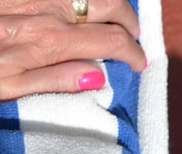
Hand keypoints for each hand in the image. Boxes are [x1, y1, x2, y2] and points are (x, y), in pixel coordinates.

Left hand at [0, 0, 144, 101]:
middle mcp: (46, 8)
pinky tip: (80, 13)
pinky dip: (80, 2)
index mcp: (49, 40)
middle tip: (129, 39)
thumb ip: (53, 80)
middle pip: (109, 4)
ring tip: (106, 21)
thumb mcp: (9, 86)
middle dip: (128, 21)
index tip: (138, 65)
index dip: (134, 53)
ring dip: (106, 7)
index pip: (113, 40)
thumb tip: (98, 76)